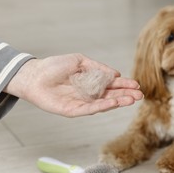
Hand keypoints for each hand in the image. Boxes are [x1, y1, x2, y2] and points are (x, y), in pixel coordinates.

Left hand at [4, 53, 142, 116]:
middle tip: (139, 95)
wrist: (34, 74)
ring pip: (104, 104)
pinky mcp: (73, 110)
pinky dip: (103, 106)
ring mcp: (82, 103)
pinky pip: (90, 109)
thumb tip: (115, 74)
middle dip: (126, 95)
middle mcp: (89, 94)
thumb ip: (97, 68)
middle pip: (111, 96)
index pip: (111, 85)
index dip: (124, 85)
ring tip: (131, 100)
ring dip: (118, 102)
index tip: (136, 85)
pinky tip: (113, 103)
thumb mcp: (80, 61)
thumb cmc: (54, 66)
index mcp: (91, 82)